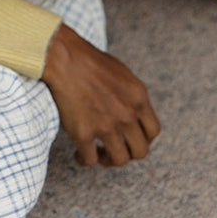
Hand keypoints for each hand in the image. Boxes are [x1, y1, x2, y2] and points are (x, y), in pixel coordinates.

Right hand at [41, 23, 160, 167]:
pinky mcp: (83, 132)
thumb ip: (131, 95)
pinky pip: (90, 159)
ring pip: (119, 160)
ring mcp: (106, 125)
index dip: (144, 139)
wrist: (63, 57)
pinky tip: (78, 155)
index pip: (153, 131)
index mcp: (138, 97)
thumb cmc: (87, 59)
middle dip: (129, 153)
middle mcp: (126, 114)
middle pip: (140, 151)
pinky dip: (84, 160)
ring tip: (99, 155)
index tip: (131, 139)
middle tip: (116, 150)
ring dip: (109, 160)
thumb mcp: (122, 73)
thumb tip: (133, 111)